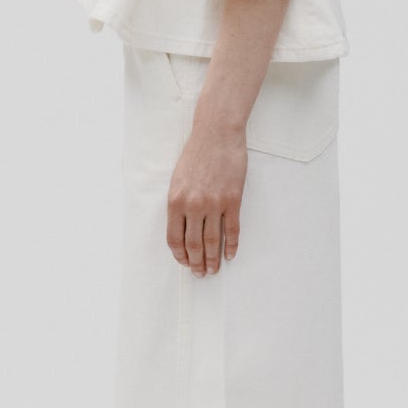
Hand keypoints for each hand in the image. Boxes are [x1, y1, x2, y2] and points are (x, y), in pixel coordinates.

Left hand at [165, 119, 247, 274]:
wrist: (217, 134)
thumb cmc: (196, 154)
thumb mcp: (177, 179)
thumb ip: (179, 204)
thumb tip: (183, 228)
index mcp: (175, 201)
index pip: (174, 238)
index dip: (179, 255)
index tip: (184, 262)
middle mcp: (193, 205)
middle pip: (194, 244)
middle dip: (196, 263)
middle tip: (200, 274)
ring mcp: (214, 203)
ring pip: (213, 241)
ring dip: (213, 260)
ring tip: (213, 270)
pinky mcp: (233, 200)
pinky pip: (232, 230)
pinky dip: (231, 245)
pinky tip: (230, 255)